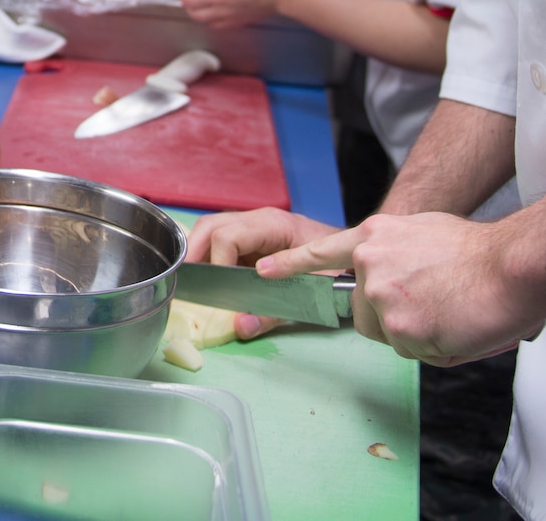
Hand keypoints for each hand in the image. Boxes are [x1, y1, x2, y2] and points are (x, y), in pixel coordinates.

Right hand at [184, 208, 339, 339]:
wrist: (356, 255)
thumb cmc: (337, 268)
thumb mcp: (308, 293)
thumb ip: (272, 312)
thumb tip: (240, 326)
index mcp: (272, 226)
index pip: (228, 236)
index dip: (217, 264)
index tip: (220, 292)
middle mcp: (258, 220)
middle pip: (211, 225)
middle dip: (194, 253)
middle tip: (189, 283)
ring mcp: (254, 225)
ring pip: (211, 228)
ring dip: (197, 253)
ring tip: (193, 282)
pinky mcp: (253, 236)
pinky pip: (221, 238)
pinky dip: (208, 254)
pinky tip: (208, 277)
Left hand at [258, 212, 541, 365]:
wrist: (511, 266)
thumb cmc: (481, 252)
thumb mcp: (425, 232)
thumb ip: (398, 252)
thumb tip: (396, 274)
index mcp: (375, 237)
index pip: (322, 252)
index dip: (291, 264)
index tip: (262, 271)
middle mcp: (369, 264)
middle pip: (363, 311)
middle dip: (393, 318)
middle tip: (434, 305)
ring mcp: (380, 296)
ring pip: (389, 334)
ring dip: (417, 333)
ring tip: (450, 309)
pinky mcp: (398, 328)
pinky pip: (412, 351)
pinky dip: (436, 346)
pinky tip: (455, 322)